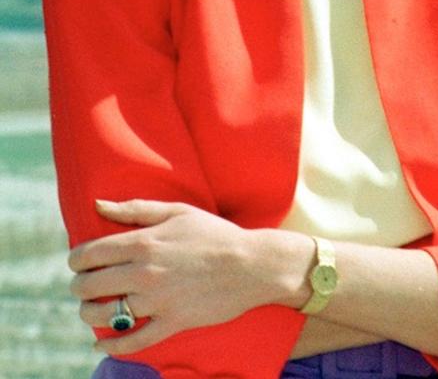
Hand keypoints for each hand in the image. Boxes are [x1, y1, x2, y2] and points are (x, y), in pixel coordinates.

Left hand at [69, 198, 261, 353]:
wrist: (250, 264)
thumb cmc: (213, 233)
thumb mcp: (176, 212)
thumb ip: (134, 209)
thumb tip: (98, 204)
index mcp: (143, 242)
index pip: (89, 254)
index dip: (76, 260)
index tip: (78, 262)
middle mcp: (144, 272)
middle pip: (89, 286)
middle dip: (79, 286)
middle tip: (84, 286)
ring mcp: (156, 300)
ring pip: (104, 315)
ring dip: (89, 314)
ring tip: (91, 309)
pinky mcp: (171, 323)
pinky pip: (131, 341)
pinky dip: (111, 345)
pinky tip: (102, 342)